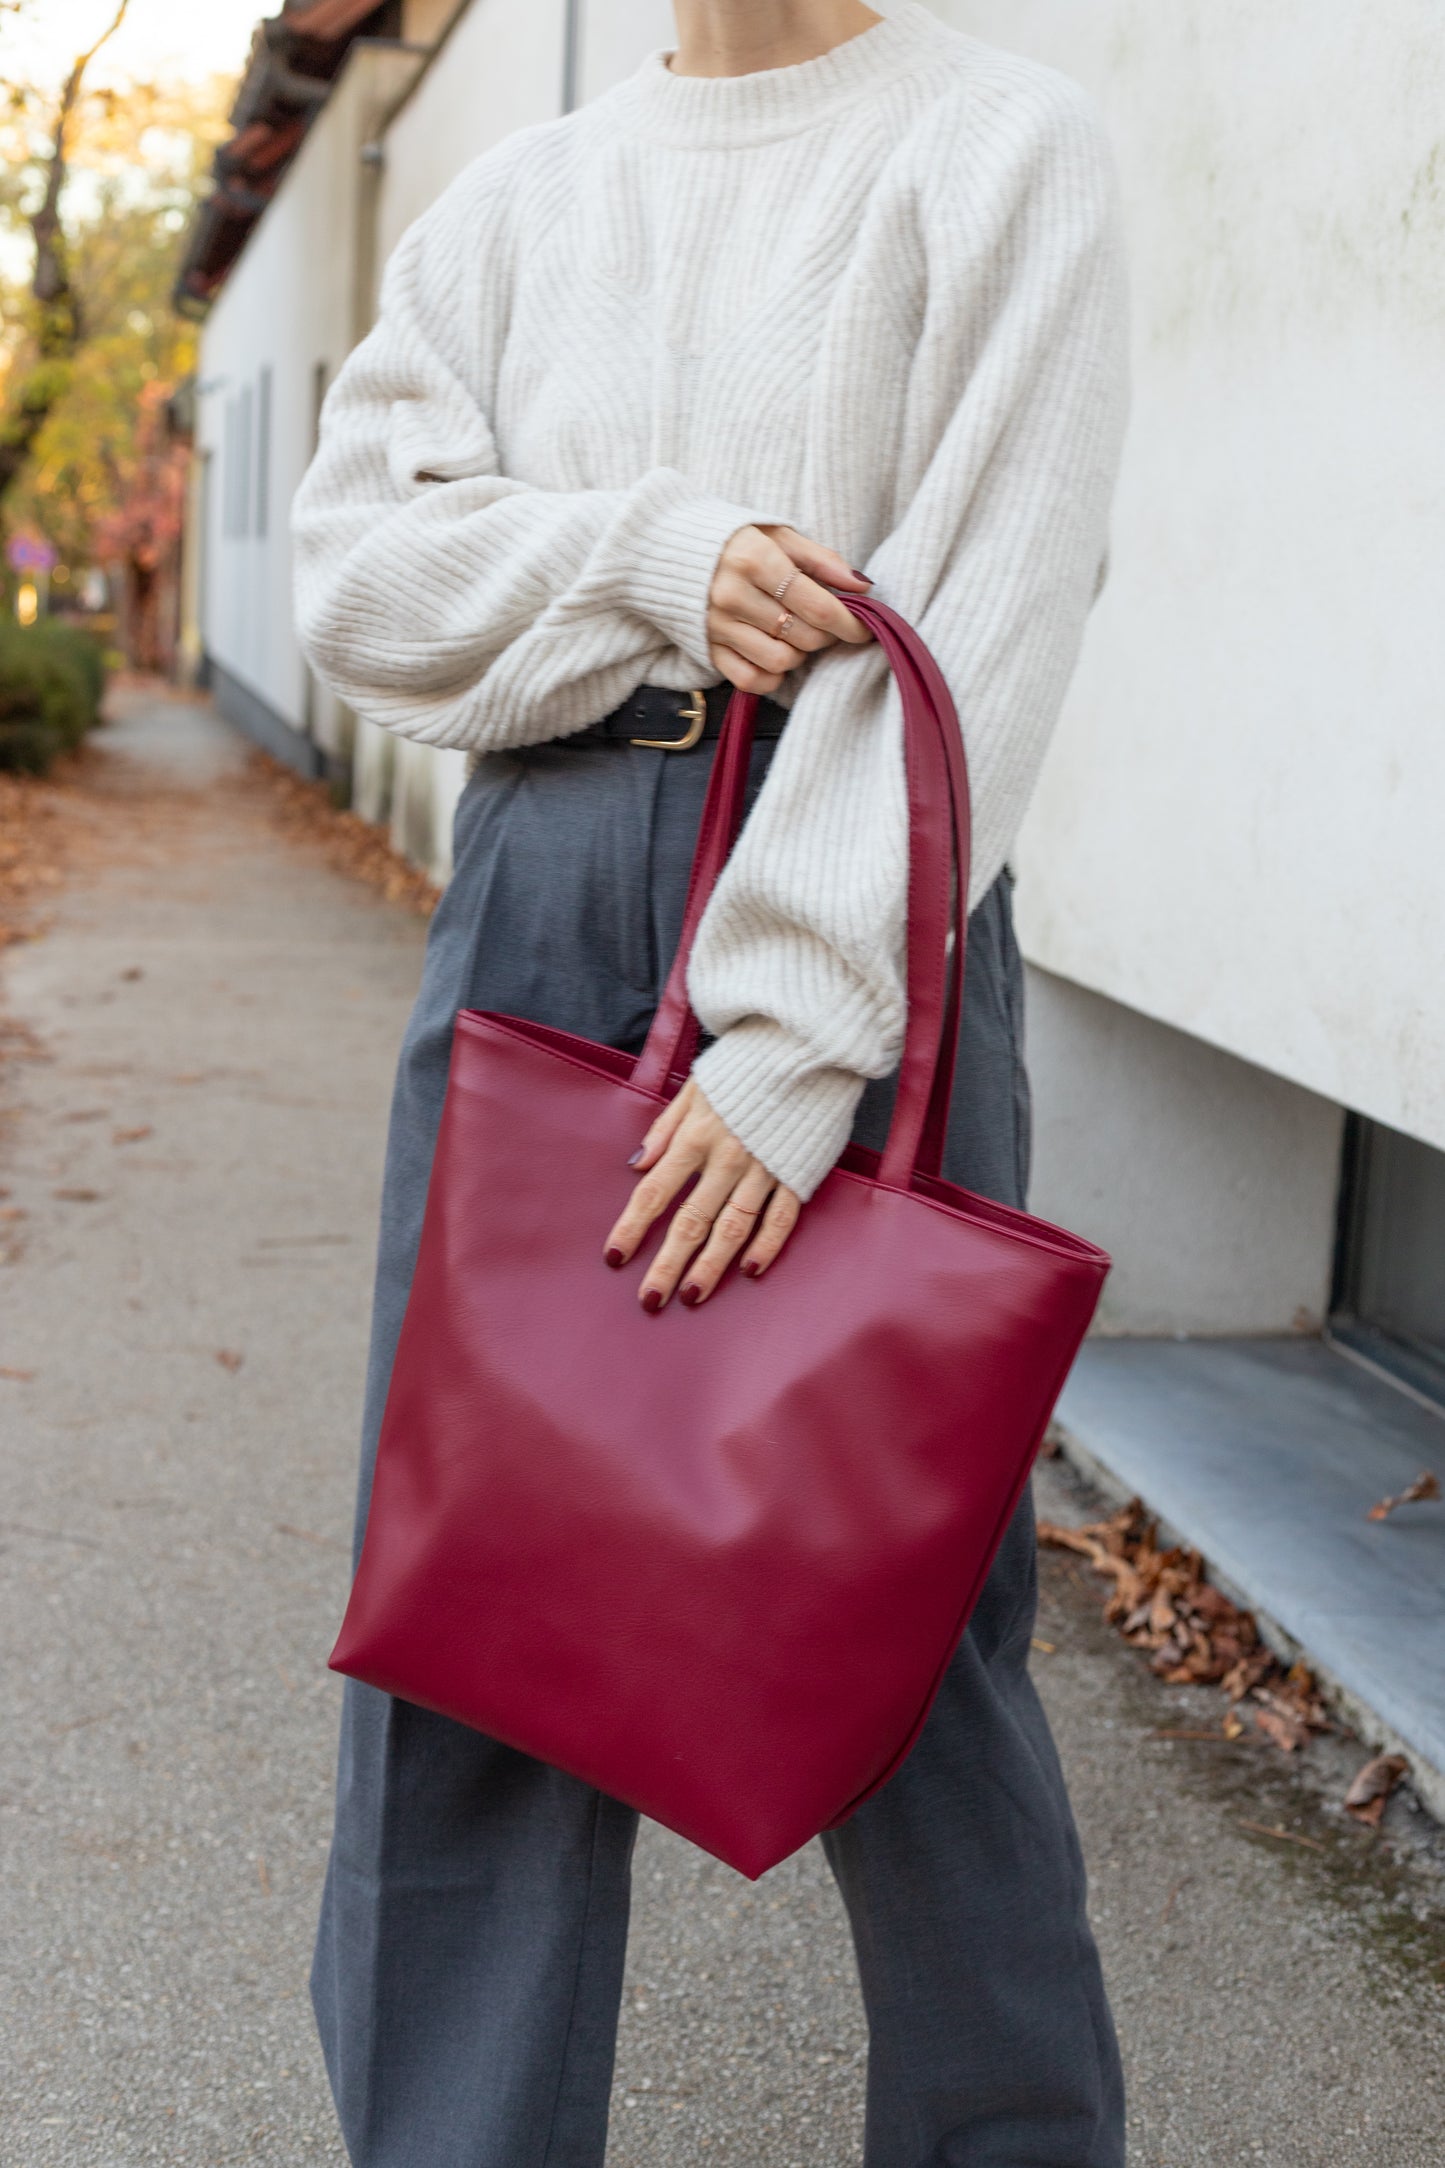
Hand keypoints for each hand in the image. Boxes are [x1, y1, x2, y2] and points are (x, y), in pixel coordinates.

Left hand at [603, 1079, 801, 1310]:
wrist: (805, 1044)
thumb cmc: (745, 1064)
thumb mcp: (695, 1087)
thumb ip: (666, 1127)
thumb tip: (637, 1164)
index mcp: (696, 1135)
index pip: (656, 1191)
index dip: (633, 1227)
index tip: (615, 1257)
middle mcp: (727, 1158)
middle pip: (691, 1220)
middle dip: (668, 1263)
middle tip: (651, 1299)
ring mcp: (764, 1168)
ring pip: (733, 1227)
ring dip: (712, 1264)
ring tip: (693, 1294)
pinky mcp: (798, 1172)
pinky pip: (781, 1217)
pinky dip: (766, 1245)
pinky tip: (749, 1270)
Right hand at [708, 525, 872, 694]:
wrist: (666, 547)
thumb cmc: (731, 539)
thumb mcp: (776, 534)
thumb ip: (821, 559)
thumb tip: (863, 585)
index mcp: (754, 560)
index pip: (818, 606)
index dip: (850, 623)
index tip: (864, 627)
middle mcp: (733, 596)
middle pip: (804, 637)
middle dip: (825, 635)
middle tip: (823, 622)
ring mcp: (717, 626)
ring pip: (781, 661)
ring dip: (798, 653)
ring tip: (794, 633)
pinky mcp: (706, 649)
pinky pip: (751, 680)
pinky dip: (771, 674)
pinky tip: (774, 654)